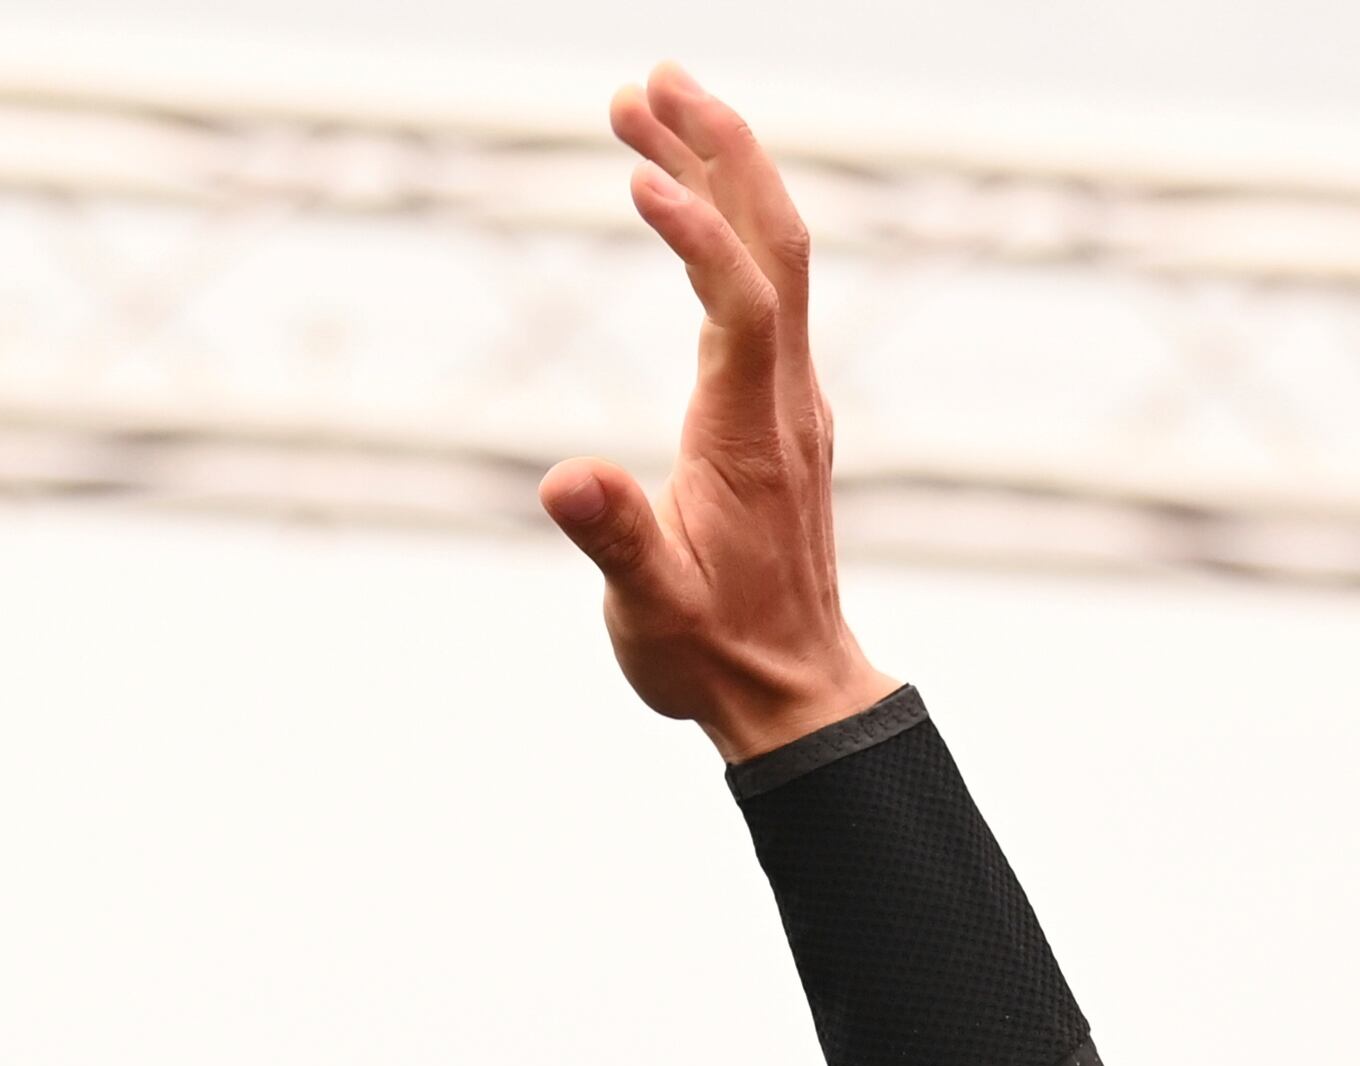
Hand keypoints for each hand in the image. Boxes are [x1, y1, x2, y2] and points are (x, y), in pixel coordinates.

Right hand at [539, 67, 902, 761]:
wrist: (794, 692)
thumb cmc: (717, 656)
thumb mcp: (650, 613)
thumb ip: (614, 542)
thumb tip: (564, 480)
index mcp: (753, 434)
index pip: (745, 302)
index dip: (700, 232)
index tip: (638, 170)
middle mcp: (785, 398)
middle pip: (775, 243)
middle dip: (719, 150)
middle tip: (651, 78)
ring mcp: (788, 395)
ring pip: (772, 253)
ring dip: (717, 170)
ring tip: (645, 103)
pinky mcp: (776, 404)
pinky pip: (762, 284)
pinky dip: (722, 222)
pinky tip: (679, 196)